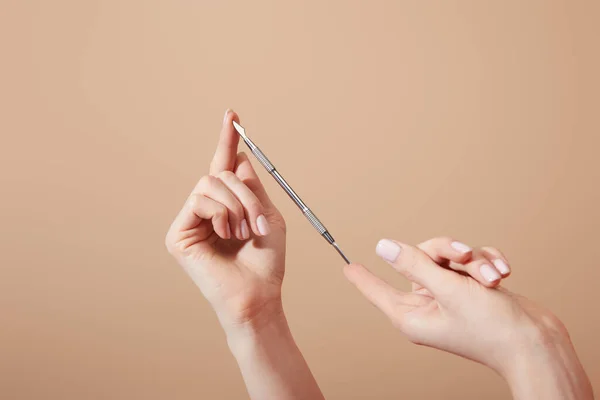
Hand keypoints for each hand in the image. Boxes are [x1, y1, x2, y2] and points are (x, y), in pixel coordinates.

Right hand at [165, 111, 323, 399]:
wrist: (258, 293)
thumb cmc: (266, 261)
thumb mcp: (269, 216)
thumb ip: (253, 187)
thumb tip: (239, 157)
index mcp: (228, 206)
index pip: (224, 167)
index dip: (227, 141)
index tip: (232, 113)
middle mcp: (206, 210)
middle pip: (220, 173)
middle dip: (246, 192)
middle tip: (258, 220)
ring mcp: (190, 221)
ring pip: (210, 183)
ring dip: (237, 205)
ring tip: (244, 231)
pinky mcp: (178, 234)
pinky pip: (200, 200)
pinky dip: (221, 213)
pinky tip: (227, 235)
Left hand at [344, 237, 593, 398]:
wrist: (535, 342)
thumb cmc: (491, 327)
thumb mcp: (448, 290)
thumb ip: (414, 264)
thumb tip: (383, 247)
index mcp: (411, 314)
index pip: (378, 291)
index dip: (363, 277)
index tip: (346, 267)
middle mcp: (428, 305)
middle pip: (421, 258)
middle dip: (449, 252)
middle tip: (466, 256)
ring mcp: (450, 297)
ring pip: (451, 257)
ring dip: (475, 262)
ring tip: (492, 278)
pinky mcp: (471, 290)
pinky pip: (470, 263)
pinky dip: (486, 264)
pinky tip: (501, 274)